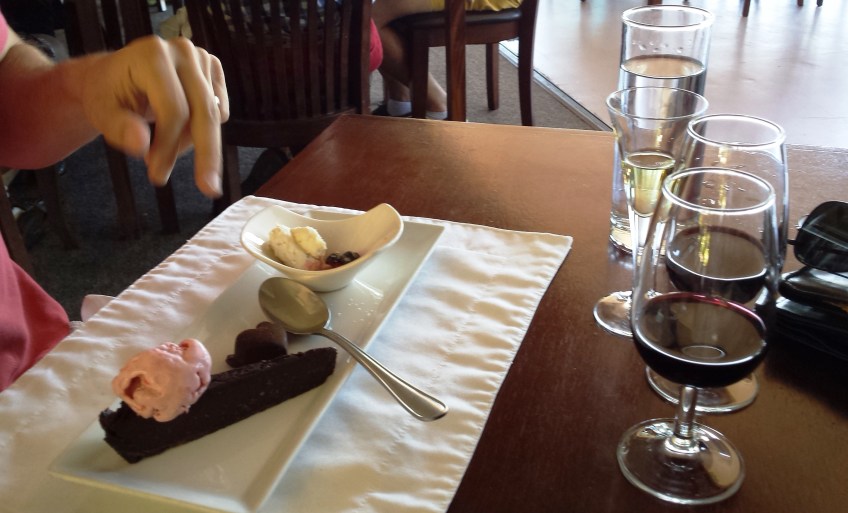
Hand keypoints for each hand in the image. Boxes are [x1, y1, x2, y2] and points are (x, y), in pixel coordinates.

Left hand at [80, 36, 228, 197]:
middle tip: (208, 188)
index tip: (158, 174)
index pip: (174, 109)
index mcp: (152, 55)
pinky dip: (202, 129)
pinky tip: (179, 129)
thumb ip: (120, 129)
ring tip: (165, 146)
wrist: (113, 76)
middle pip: (204, 112)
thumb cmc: (106, 93)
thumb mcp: (102, 113)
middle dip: (205, 154)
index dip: (169, 146)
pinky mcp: (213, 68)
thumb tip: (142, 145)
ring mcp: (201, 57)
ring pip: (213, 115)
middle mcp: (182, 51)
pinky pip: (219, 110)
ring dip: (193, 142)